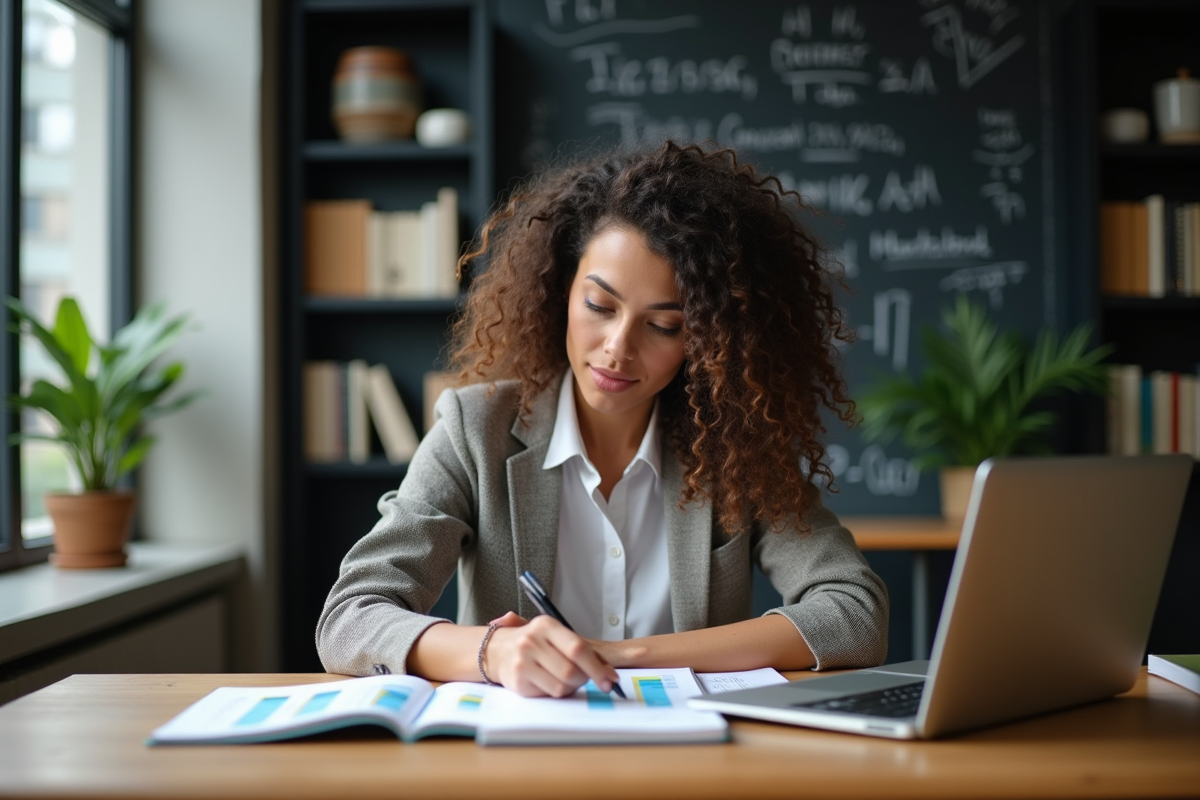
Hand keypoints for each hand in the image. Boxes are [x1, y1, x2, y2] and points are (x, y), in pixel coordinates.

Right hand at [482, 612, 618, 697]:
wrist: (498, 650)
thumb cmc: (536, 643)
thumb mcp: (556, 636)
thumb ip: (582, 650)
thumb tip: (611, 674)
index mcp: (546, 625)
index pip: (577, 648)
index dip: (597, 667)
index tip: (610, 680)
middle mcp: (532, 641)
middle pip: (571, 671)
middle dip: (584, 679)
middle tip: (585, 678)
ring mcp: (523, 661)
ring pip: (561, 686)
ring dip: (571, 687)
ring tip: (565, 678)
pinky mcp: (518, 681)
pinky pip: (548, 694)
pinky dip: (555, 692)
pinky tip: (550, 682)